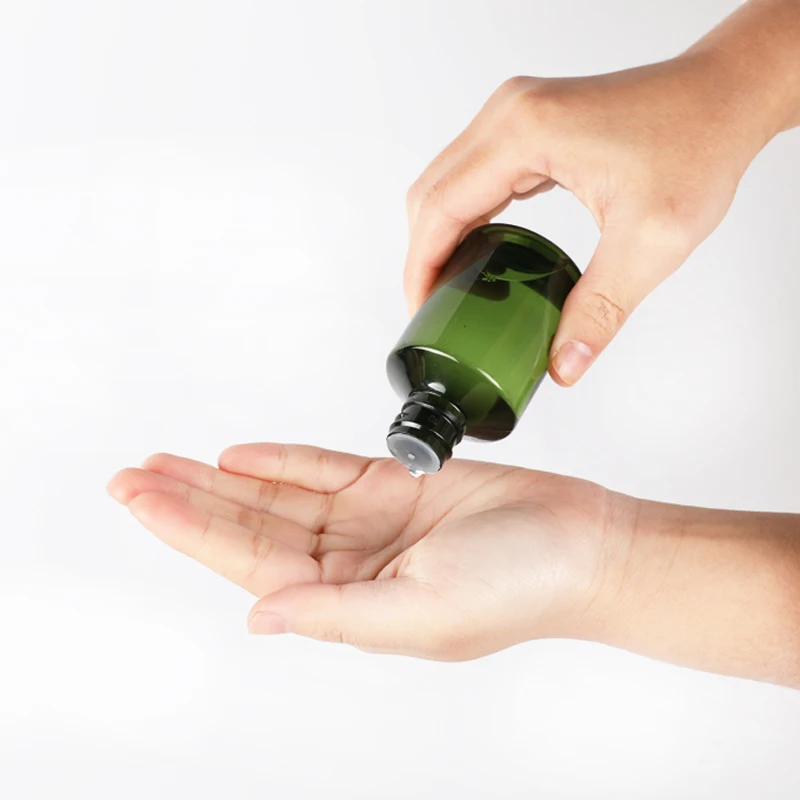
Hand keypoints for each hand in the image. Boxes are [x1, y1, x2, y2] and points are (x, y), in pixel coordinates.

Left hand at [107, 444, 615, 658]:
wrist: (584, 541)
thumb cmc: (521, 586)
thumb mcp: (423, 612)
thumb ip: (338, 613)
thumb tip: (264, 615)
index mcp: (350, 600)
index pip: (251, 563)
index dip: (192, 530)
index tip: (144, 499)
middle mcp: (351, 562)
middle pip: (252, 527)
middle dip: (191, 502)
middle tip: (133, 476)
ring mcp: (371, 521)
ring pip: (278, 495)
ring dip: (225, 479)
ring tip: (169, 462)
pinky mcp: (396, 483)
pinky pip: (324, 469)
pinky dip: (282, 461)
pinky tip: (242, 457)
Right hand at [404, 37, 796, 385]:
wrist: (726, 97)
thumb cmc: (698, 144)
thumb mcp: (650, 241)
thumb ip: (601, 310)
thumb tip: (563, 364)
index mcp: (525, 134)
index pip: (440, 208)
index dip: (420, 267)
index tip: (420, 311)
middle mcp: (510, 115)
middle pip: (430, 192)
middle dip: (422, 256)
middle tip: (433, 309)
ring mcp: (516, 114)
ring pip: (446, 181)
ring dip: (439, 236)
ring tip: (451, 288)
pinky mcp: (529, 123)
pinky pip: (473, 173)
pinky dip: (465, 215)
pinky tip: (479, 252)